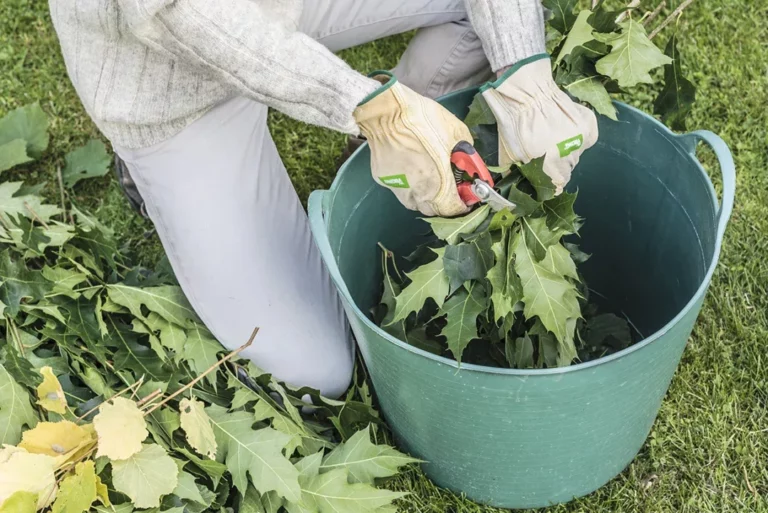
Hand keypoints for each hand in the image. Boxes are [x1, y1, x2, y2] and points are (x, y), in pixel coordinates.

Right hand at [353, 72, 470, 216]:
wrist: (387, 113)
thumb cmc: (423, 120)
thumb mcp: (457, 132)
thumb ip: (466, 155)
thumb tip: (469, 165)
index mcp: (438, 184)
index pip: (452, 210)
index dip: (461, 207)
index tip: (465, 200)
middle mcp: (417, 192)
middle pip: (432, 210)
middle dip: (442, 203)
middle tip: (448, 189)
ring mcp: (398, 188)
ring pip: (414, 202)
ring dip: (424, 197)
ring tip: (428, 179)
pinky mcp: (383, 180)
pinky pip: (399, 188)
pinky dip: (407, 183)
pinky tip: (409, 166)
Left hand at [481, 55, 597, 194]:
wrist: (527, 93)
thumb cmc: (515, 125)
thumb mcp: (509, 156)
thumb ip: (519, 174)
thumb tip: (519, 185)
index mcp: (551, 167)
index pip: (558, 185)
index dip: (550, 181)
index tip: (544, 175)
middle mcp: (570, 156)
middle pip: (567, 168)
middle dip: (557, 164)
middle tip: (545, 150)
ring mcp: (582, 139)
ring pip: (577, 153)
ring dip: (567, 149)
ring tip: (553, 135)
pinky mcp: (589, 124)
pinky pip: (586, 138)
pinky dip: (578, 135)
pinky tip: (565, 127)